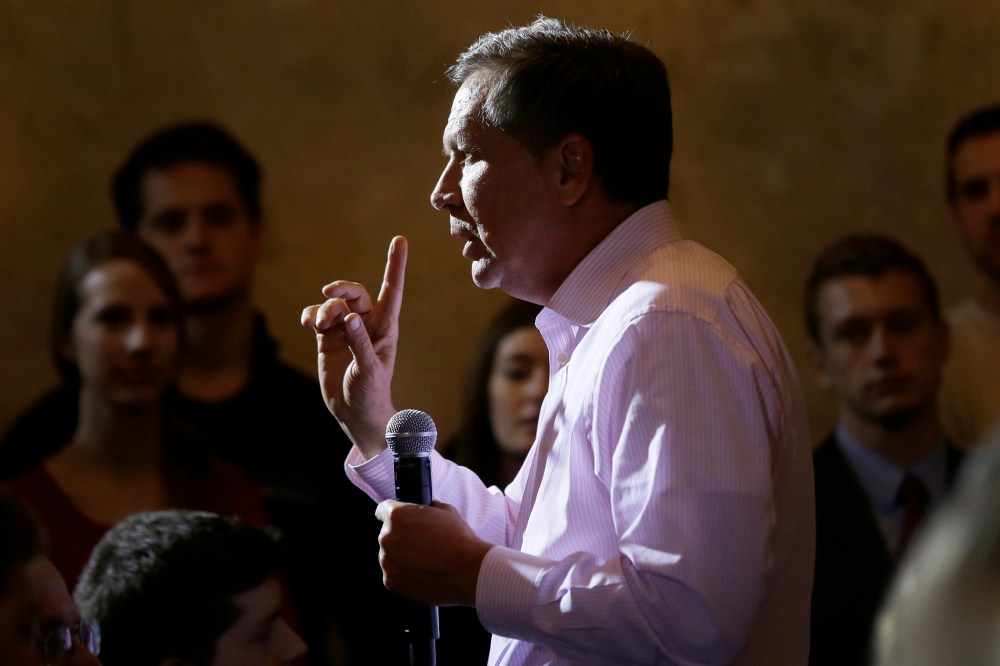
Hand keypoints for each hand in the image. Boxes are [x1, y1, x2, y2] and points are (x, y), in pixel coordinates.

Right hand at [300, 236, 406, 456]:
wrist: (355, 412)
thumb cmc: (371, 392)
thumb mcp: (368, 369)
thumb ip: (358, 342)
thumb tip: (349, 316)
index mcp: (385, 327)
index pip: (391, 290)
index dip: (395, 265)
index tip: (399, 240)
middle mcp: (366, 324)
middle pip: (355, 292)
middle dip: (342, 288)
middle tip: (329, 293)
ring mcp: (346, 330)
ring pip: (334, 304)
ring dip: (324, 308)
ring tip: (317, 323)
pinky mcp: (328, 339)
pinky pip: (318, 316)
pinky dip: (311, 314)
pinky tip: (308, 321)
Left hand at [375, 499, 492, 605]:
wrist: (468, 571)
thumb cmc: (459, 540)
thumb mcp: (447, 512)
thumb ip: (430, 507)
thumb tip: (430, 507)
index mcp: (397, 516)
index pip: (383, 510)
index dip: (393, 513)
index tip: (400, 519)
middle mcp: (387, 537)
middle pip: (387, 533)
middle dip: (401, 536)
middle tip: (422, 542)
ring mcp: (387, 561)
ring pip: (389, 554)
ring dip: (401, 555)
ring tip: (425, 560)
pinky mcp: (391, 581)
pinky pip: (393, 573)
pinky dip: (404, 573)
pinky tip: (422, 572)